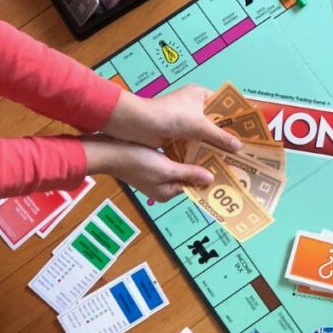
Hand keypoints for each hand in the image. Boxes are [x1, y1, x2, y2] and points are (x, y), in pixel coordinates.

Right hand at [83, 136, 217, 201]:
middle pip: (189, 176)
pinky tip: (191, 139)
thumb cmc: (136, 161)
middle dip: (202, 164)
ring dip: (193, 156)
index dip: (209, 175)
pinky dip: (181, 151)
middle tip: (221, 151)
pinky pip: (172, 159)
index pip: (194, 186)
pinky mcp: (152, 163)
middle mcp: (163, 187)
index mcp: (167, 193)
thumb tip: (210, 180)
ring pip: (182, 165)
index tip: (224, 164)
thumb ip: (188, 173)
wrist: (108, 151)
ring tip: (210, 144)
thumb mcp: (166, 168)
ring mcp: (157, 175)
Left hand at [102, 83, 241, 152]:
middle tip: (243, 149)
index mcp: (200, 95)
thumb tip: (238, 147)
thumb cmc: (169, 116)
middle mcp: (193, 107)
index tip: (249, 131)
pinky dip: (201, 152)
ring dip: (213, 146)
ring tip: (231, 159)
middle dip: (226, 136)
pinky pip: (193, 144)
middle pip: (215, 122)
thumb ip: (220, 137)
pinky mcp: (176, 134)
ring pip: (204, 135)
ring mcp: (184, 121)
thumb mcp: (199, 125)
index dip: (236, 117)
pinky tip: (212, 163)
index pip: (224, 105)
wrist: (137, 124)